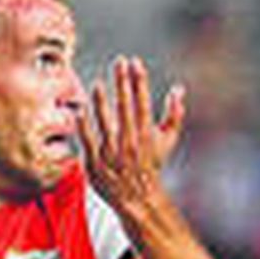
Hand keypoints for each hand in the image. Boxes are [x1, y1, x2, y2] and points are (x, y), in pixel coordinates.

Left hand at [78, 56, 184, 215]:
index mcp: (147, 133)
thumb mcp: (168, 140)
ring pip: (105, 122)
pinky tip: (80, 110)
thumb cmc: (152, 165)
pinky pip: (88, 140)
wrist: (137, 197)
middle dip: (122, 82)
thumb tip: (179, 89)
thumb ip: (174, 114)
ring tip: (98, 83)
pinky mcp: (96, 162)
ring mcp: (112, 152)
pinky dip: (84, 126)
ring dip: (101, 101)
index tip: (134, 62)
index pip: (143, 101)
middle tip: (119, 61)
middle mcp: (130, 141)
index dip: (139, 80)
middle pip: (125, 106)